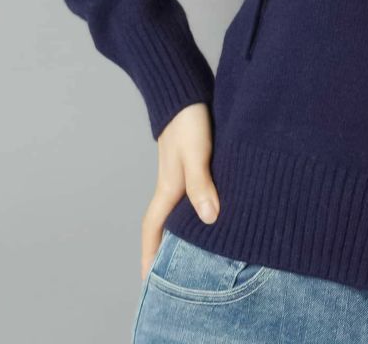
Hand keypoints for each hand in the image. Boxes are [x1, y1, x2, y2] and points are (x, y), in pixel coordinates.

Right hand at [139, 102, 219, 280]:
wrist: (187, 87)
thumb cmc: (188, 118)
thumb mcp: (196, 152)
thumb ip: (201, 183)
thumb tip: (209, 219)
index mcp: (168, 186)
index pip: (153, 228)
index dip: (150, 254)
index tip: (148, 281)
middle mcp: (174, 182)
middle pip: (167, 222)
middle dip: (169, 248)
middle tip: (178, 274)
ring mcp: (184, 169)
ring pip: (183, 206)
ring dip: (187, 226)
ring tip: (201, 248)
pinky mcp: (198, 157)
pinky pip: (198, 190)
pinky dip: (203, 204)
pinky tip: (219, 207)